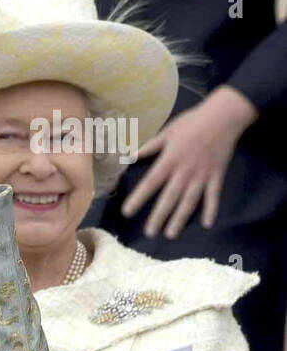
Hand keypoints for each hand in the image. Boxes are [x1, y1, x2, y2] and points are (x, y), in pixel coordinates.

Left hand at [121, 85, 256, 238]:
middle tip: (149, 233)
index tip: (127, 212)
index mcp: (169, 160)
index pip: (150, 183)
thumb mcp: (166, 132)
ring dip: (180, 218)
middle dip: (158, 216)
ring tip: (170, 234)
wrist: (223, 117)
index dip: (138, 198)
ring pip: (189, 201)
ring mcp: (202, 175)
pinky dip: (211, 209)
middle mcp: (184, 172)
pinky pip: (213, 196)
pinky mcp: (217, 176)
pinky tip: (206, 224)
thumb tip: (127, 157)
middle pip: (169, 198)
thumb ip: (148, 147)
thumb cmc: (191, 123)